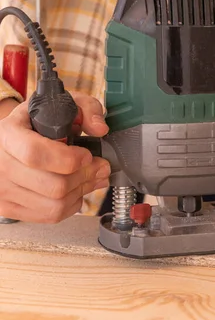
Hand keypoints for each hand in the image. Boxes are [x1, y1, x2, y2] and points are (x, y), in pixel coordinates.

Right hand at [0, 93, 110, 222]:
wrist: (12, 140)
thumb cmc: (39, 122)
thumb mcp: (63, 104)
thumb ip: (87, 109)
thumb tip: (100, 128)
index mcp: (7, 135)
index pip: (35, 154)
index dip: (68, 159)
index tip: (86, 154)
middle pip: (52, 185)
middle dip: (85, 176)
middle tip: (99, 167)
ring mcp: (1, 190)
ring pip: (54, 204)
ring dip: (81, 191)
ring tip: (90, 177)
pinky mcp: (8, 208)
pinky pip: (49, 215)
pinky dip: (71, 204)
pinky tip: (75, 189)